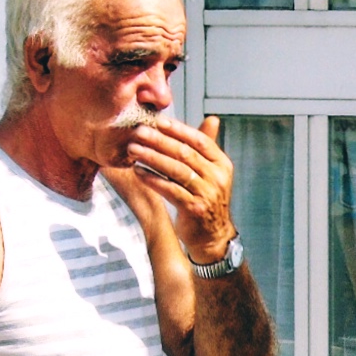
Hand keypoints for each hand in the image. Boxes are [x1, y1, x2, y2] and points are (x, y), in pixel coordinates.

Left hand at [126, 115, 236, 263]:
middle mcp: (217, 177)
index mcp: (222, 164)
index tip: (157, 121)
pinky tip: (138, 172)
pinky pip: (169, 190)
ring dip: (152, 157)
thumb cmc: (206, 199)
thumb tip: (212, 119)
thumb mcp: (211, 172)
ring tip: (133, 149)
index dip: (178, 129)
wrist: (212, 236)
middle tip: (138, 132)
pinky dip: (152, 179)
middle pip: (185, 153)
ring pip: (176, 170)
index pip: (199, 140)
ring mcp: (207, 194)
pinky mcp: (194, 208)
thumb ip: (206, 148)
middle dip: (159, 141)